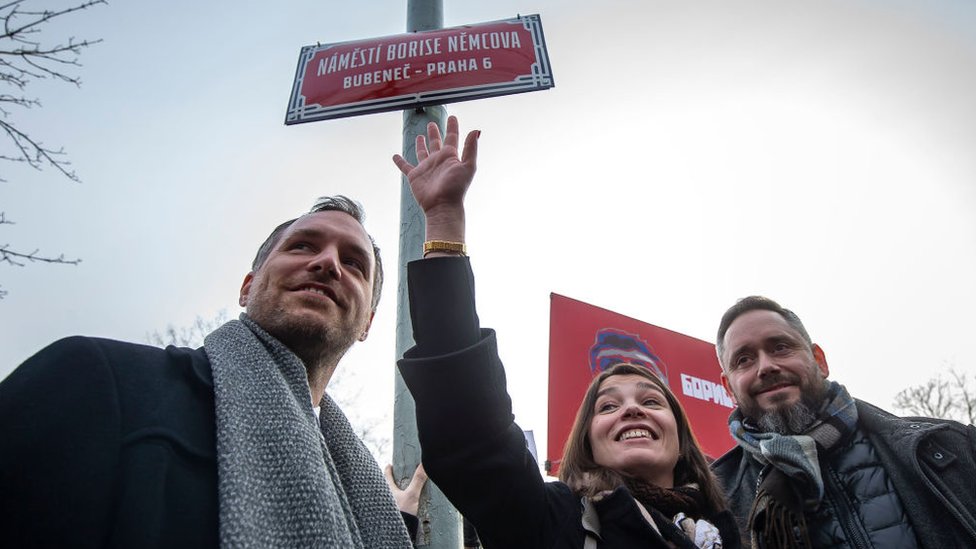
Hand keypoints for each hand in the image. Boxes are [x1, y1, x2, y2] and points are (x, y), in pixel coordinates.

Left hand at [384, 463, 428, 516]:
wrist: (396, 531)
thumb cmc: (401, 512)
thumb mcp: (411, 495)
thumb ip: (418, 480)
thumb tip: (424, 465)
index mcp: (387, 489)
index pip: (386, 475)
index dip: (389, 469)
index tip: (390, 464)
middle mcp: (384, 496)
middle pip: (387, 485)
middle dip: (393, 481)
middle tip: (398, 477)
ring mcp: (386, 505)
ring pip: (390, 495)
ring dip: (395, 493)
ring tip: (402, 492)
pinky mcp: (390, 514)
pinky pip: (392, 505)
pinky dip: (396, 503)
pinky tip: (402, 505)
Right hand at [392, 115, 478, 239]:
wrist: (442, 205)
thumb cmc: (456, 188)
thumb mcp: (468, 166)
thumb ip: (471, 148)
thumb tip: (476, 130)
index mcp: (451, 157)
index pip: (452, 137)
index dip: (452, 127)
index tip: (452, 117)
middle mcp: (438, 161)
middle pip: (436, 143)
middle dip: (435, 133)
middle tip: (433, 123)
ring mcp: (426, 168)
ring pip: (422, 152)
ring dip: (421, 144)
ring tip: (420, 136)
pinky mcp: (415, 176)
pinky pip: (405, 167)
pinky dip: (400, 162)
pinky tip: (395, 156)